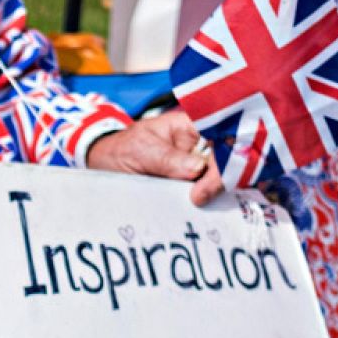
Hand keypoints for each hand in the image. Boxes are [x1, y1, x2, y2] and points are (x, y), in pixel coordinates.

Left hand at [86, 111, 224, 205]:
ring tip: (197, 206)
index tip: (204, 180)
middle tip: (198, 199)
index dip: (222, 157)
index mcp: (193, 126)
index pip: (223, 136)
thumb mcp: (140, 150)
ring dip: (217, 194)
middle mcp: (204, 146)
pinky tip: (201, 211)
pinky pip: (212, 195)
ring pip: (226, 180)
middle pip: (231, 160)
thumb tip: (197, 168)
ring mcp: (203, 168)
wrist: (107, 167)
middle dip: (221, 179)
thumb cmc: (123, 149)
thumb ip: (166, 157)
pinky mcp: (198, 187)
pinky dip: (210, 203)